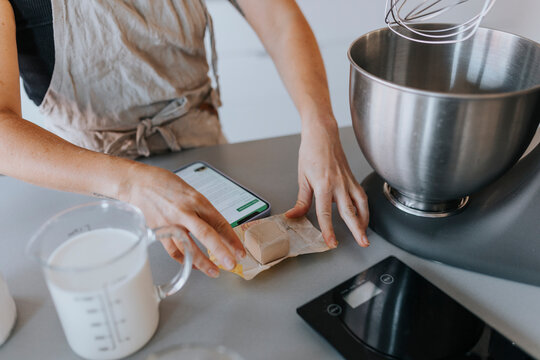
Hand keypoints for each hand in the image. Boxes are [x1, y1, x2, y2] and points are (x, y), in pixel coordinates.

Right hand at [118, 163, 244, 277]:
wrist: (137, 183)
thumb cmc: (165, 184)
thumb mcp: (190, 192)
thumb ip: (203, 210)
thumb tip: (219, 229)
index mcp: (196, 200)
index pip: (219, 222)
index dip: (232, 238)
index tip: (241, 251)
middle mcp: (184, 212)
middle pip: (206, 234)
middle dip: (220, 251)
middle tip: (231, 264)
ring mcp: (171, 223)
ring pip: (188, 247)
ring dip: (202, 262)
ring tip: (214, 272)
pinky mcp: (158, 232)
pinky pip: (173, 250)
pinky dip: (184, 260)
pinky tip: (192, 265)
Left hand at [286, 121, 369, 247]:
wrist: (322, 134)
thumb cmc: (311, 152)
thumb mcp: (302, 178)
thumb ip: (301, 201)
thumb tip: (293, 216)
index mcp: (323, 185)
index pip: (326, 213)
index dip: (329, 230)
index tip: (331, 242)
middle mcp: (339, 184)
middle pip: (350, 211)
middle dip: (357, 229)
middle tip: (363, 242)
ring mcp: (348, 181)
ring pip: (361, 204)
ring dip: (364, 220)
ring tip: (364, 234)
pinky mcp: (352, 178)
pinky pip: (361, 196)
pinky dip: (364, 208)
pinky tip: (363, 216)